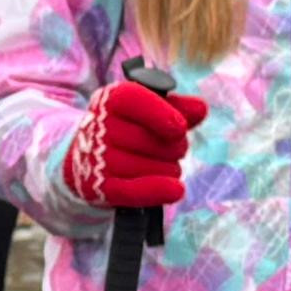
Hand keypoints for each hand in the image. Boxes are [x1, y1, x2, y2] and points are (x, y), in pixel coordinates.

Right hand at [60, 76, 204, 210]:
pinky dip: (158, 191)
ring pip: (147, 167)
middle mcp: (99, 126)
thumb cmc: (130, 128)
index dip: (160, 114)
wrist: (89, 156)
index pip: (132, 99)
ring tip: (166, 166)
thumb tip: (200, 109)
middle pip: (148, 139)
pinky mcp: (99, 187)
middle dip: (174, 147)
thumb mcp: (150, 110)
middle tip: (174, 149)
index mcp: (111, 99)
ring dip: (168, 169)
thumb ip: (177, 107)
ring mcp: (97, 158)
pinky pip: (132, 191)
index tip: (180, 128)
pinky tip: (177, 190)